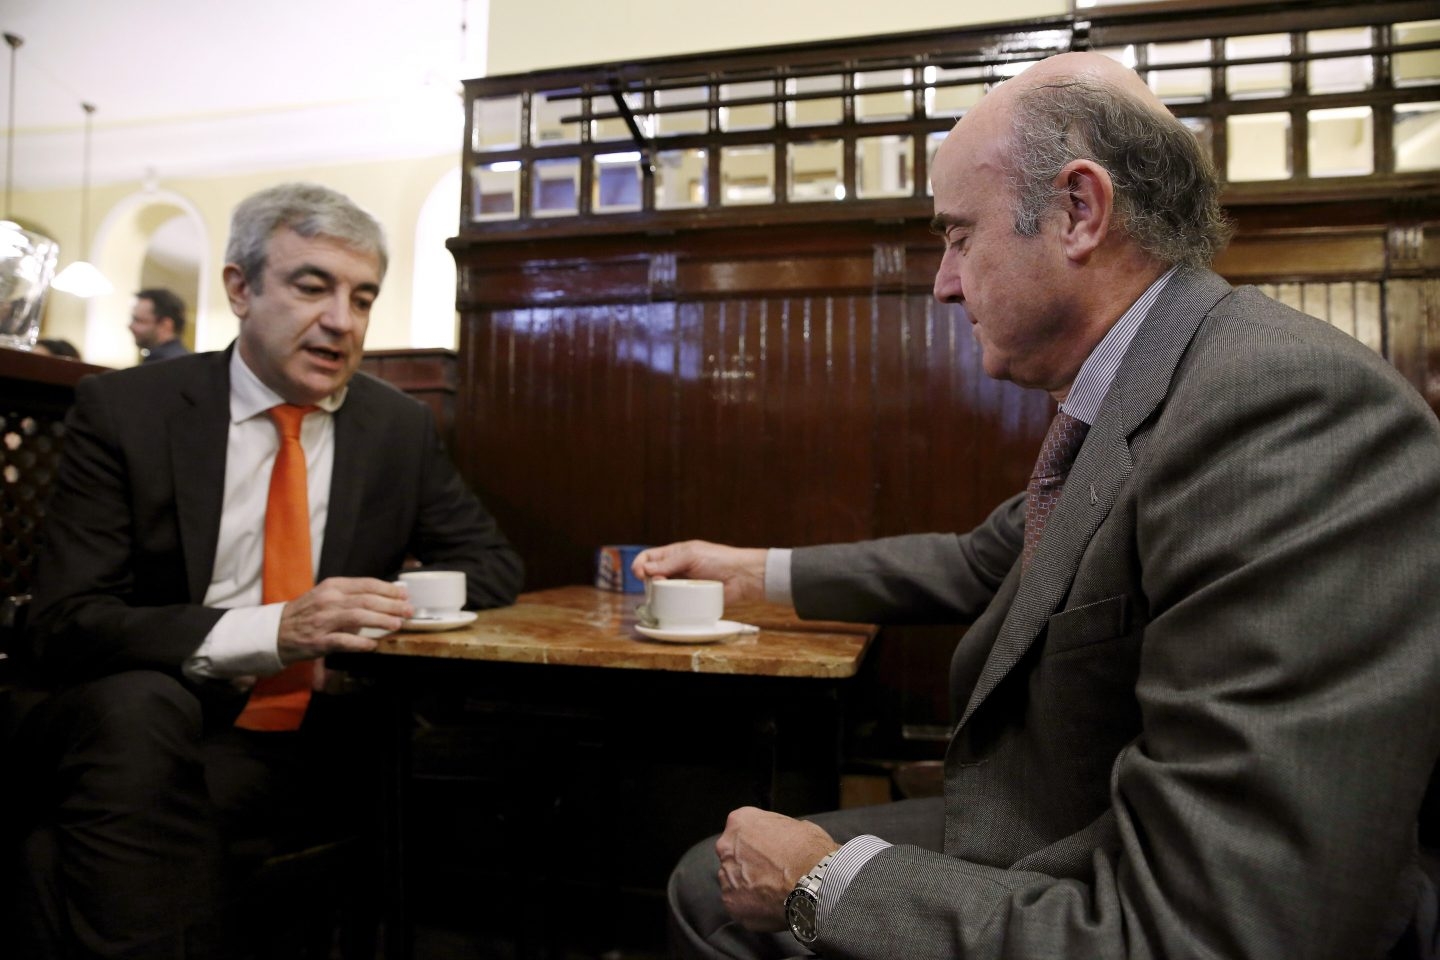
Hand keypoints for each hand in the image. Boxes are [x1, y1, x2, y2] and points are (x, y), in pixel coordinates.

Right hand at [275, 577, 412, 662]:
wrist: (276, 631)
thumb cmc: (307, 613)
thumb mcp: (327, 596)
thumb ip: (352, 595)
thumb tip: (384, 597)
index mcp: (332, 586)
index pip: (367, 584)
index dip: (389, 589)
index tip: (405, 595)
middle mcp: (328, 600)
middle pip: (367, 600)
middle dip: (391, 605)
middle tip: (408, 611)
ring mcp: (323, 621)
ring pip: (358, 617)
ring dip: (381, 621)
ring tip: (397, 625)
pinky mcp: (318, 641)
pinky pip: (344, 641)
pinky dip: (361, 643)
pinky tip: (373, 645)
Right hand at [632, 541, 767, 603]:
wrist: (741, 577)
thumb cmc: (718, 560)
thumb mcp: (691, 556)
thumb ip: (668, 562)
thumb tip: (644, 569)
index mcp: (674, 554)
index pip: (649, 557)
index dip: (640, 564)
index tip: (639, 574)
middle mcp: (676, 569)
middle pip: (651, 575)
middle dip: (648, 580)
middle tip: (657, 582)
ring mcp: (682, 585)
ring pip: (661, 590)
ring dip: (658, 593)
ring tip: (664, 593)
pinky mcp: (690, 599)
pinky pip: (674, 603)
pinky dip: (669, 604)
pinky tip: (670, 605)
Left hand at [715, 807, 838, 931]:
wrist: (815, 887)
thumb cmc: (810, 853)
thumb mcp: (800, 827)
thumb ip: (780, 831)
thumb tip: (784, 838)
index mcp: (740, 822)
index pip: (741, 829)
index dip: (757, 841)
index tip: (769, 850)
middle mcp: (726, 848)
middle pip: (733, 855)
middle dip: (748, 863)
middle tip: (770, 872)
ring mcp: (726, 877)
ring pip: (734, 881)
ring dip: (748, 885)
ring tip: (772, 892)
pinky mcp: (731, 904)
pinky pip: (738, 905)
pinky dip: (751, 907)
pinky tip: (770, 906)